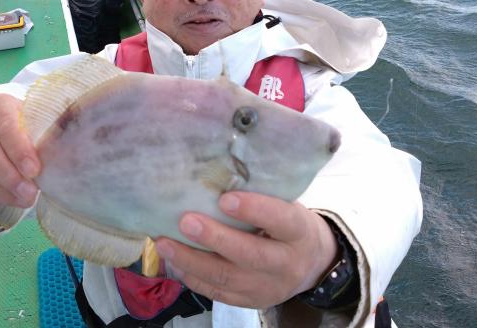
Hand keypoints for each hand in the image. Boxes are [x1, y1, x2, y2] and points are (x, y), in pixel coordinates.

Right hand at [0, 94, 40, 209]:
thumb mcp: (36, 122)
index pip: (4, 126)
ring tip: (21, 200)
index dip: (19, 150)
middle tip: (29, 194)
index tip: (35, 170)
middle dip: (8, 177)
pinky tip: (1, 200)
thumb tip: (67, 158)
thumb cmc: (23, 127)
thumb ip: (47, 136)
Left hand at [154, 192, 337, 308]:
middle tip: (185, 221)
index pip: (280, 220)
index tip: (224, 198)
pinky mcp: (251, 302)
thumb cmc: (289, 223)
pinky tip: (174, 261)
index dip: (253, 209)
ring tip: (164, 242)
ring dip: (191, 260)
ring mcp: (268, 288)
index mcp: (299, 232)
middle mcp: (286, 264)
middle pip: (249, 254)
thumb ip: (261, 195)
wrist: (311, 264)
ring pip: (226, 278)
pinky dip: (192, 277)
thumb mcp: (287, 204)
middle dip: (214, 238)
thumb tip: (215, 174)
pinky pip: (217, 293)